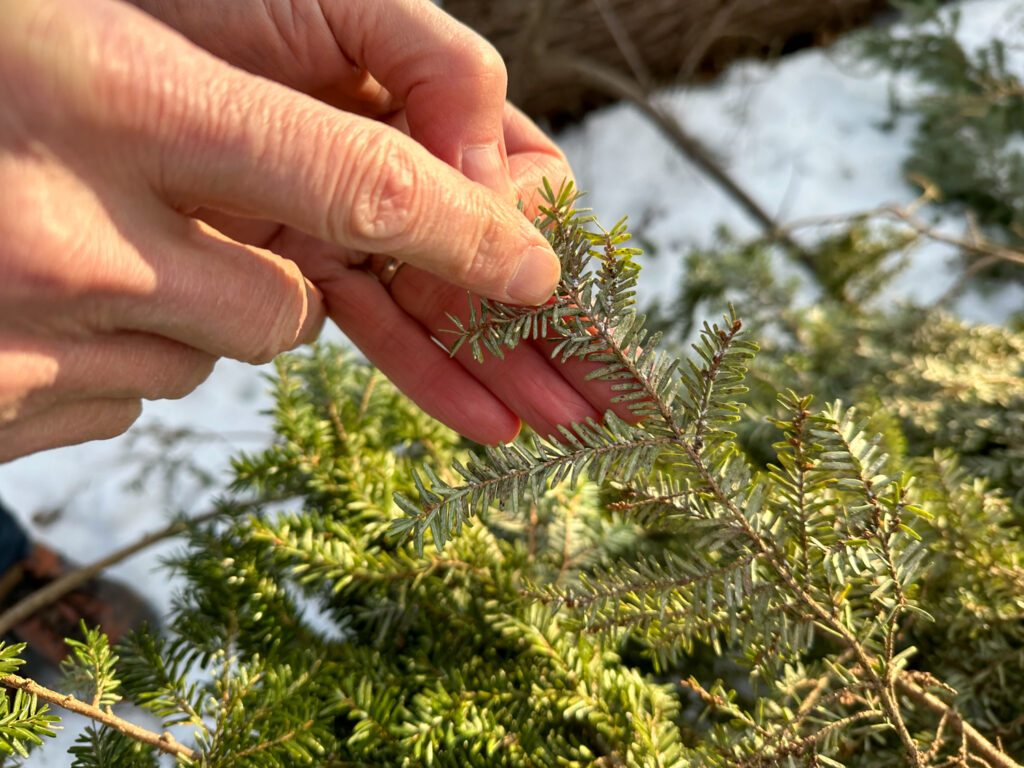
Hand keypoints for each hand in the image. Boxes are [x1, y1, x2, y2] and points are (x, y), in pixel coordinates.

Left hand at [132, 0, 624, 443]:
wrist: (104, 30)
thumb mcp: (347, 5)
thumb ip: (443, 72)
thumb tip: (500, 184)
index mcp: (432, 105)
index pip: (523, 179)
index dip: (532, 232)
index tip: (517, 265)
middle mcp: (401, 166)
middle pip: (499, 260)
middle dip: (554, 331)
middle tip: (605, 400)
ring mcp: (352, 222)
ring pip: (447, 309)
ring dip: (505, 370)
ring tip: (558, 427)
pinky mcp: (299, 267)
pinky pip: (376, 331)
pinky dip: (431, 377)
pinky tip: (484, 421)